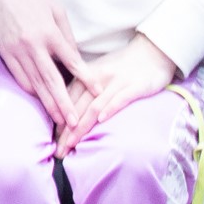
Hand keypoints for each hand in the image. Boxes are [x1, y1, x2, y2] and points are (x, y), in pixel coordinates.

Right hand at [0, 0, 88, 137]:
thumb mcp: (56, 9)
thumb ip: (66, 35)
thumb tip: (76, 59)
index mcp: (49, 33)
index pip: (72, 62)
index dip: (86, 79)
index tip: (98, 93)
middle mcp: (33, 46)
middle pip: (52, 81)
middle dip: (65, 105)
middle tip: (75, 123)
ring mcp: (17, 51)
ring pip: (35, 84)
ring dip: (48, 104)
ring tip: (60, 120)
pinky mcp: (5, 53)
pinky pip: (20, 78)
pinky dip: (31, 91)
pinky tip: (40, 100)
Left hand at [58, 32, 180, 156]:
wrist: (151, 52)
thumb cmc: (123, 66)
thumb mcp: (99, 73)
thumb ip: (85, 89)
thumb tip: (67, 110)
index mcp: (87, 75)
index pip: (68, 99)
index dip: (59, 120)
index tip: (53, 140)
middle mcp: (99, 78)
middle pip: (78, 106)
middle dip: (67, 130)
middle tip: (59, 151)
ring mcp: (117, 82)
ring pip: (95, 105)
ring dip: (82, 126)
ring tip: (71, 143)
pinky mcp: (135, 86)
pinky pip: (120, 98)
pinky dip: (109, 108)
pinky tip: (101, 120)